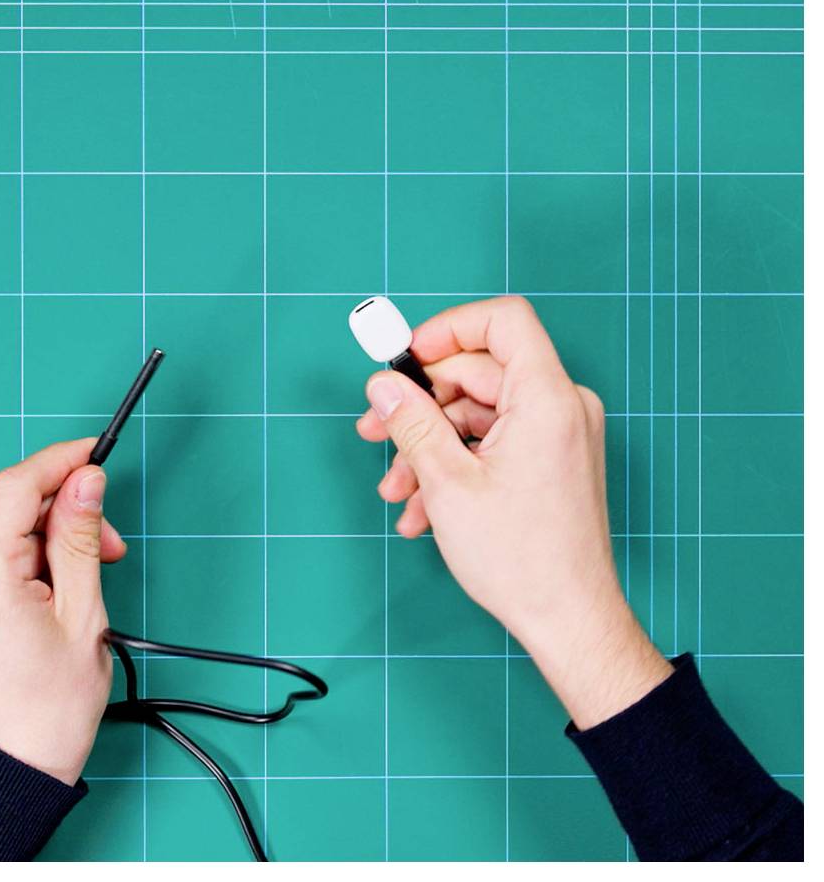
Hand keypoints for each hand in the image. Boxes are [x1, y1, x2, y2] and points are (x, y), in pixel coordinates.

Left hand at [0, 438, 126, 783]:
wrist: (9, 767)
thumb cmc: (50, 706)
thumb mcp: (83, 614)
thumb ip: (79, 538)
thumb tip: (86, 480)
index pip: (15, 488)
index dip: (59, 461)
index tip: (95, 455)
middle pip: (8, 505)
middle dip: (63, 508)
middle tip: (108, 542)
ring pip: (0, 525)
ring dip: (48, 532)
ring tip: (88, 569)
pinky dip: (27, 552)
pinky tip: (57, 579)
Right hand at [357, 297, 671, 728]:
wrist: (570, 621)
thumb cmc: (522, 560)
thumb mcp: (448, 484)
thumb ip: (412, 423)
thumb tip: (383, 385)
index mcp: (547, 398)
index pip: (503, 321)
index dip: (448, 329)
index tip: (406, 360)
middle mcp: (561, 407)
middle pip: (478, 372)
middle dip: (419, 404)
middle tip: (374, 431)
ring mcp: (558, 435)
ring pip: (478, 414)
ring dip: (429, 446)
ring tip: (395, 489)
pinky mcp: (551, 461)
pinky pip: (494, 442)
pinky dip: (455, 464)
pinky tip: (421, 508)